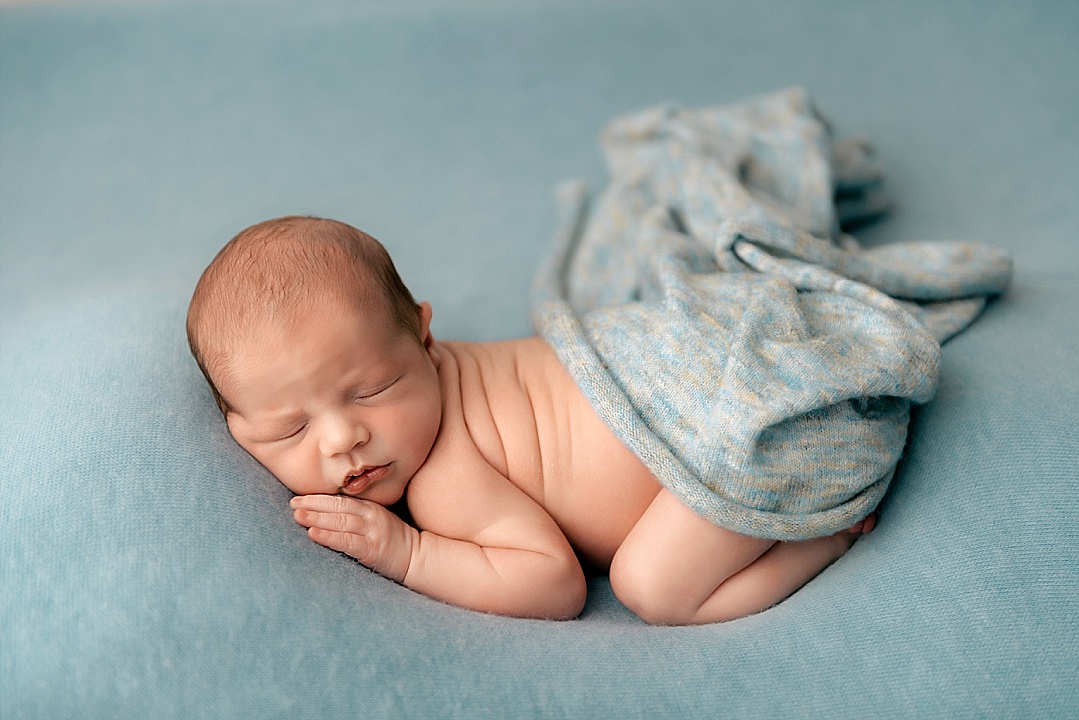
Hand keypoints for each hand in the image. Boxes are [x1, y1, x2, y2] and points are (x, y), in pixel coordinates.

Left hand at [290, 494, 416, 582]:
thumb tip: (326, 514)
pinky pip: (347, 542)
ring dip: (317, 518)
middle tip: (293, 504)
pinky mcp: (372, 549)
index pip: (341, 500)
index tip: (299, 498)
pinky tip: (314, 534)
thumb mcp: (377, 521)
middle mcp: (371, 517)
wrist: (417, 557)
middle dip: (313, 505)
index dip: (318, 499)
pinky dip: (329, 537)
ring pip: (341, 522)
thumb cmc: (393, 540)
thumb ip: (357, 515)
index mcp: (371, 508)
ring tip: (298, 516)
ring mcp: (372, 532)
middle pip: (338, 508)